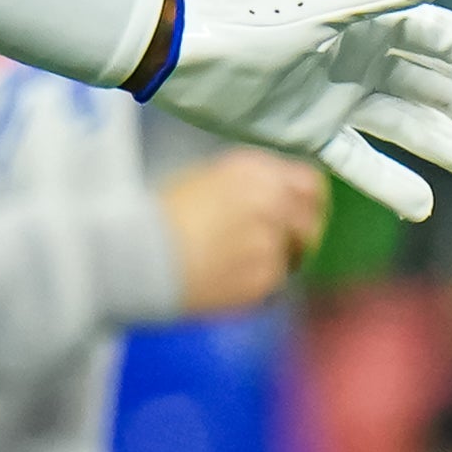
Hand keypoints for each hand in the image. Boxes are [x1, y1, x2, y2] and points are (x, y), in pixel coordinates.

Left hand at [143, 0, 451, 221]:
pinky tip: (426, 204)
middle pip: (438, 88)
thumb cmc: (254, 17)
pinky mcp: (308, 133)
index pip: (446, 43)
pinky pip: (361, 162)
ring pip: (410, 127)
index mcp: (369, 23)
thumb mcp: (329, 5)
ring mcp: (337, 99)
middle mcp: (360, 61)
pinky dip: (392, 182)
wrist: (181, 49)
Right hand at [156, 150, 329, 317]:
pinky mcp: (266, 281)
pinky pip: (275, 281)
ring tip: (239, 260)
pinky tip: (228, 275)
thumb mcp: (204, 178)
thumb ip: (247, 185)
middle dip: (297, 231)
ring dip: (276, 256)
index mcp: (255, 171)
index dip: (305, 197)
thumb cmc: (159, 211)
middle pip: (310, 221)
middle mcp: (274, 203)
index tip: (296, 208)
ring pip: (293, 254)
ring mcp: (273, 245)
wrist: (141, 255)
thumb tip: (266, 197)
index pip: (310, 183)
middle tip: (273, 241)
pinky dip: (259, 280)